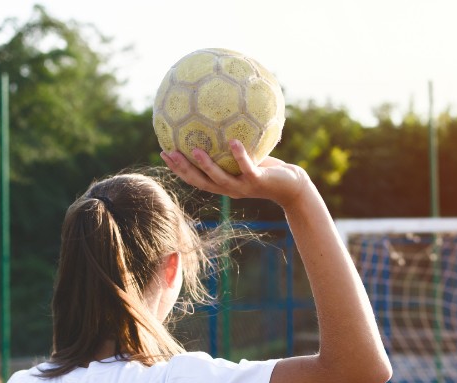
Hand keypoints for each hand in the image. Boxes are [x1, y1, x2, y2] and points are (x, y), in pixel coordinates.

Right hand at [160, 140, 308, 207]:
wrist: (293, 187)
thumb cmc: (270, 170)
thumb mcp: (250, 156)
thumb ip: (233, 145)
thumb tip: (221, 120)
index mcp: (224, 183)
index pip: (195, 178)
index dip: (178, 168)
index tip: (163, 153)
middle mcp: (230, 189)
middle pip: (201, 181)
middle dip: (183, 169)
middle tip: (168, 153)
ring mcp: (243, 187)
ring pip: (220, 179)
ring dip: (206, 165)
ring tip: (195, 149)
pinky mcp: (258, 182)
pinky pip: (247, 168)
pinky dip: (240, 155)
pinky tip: (233, 141)